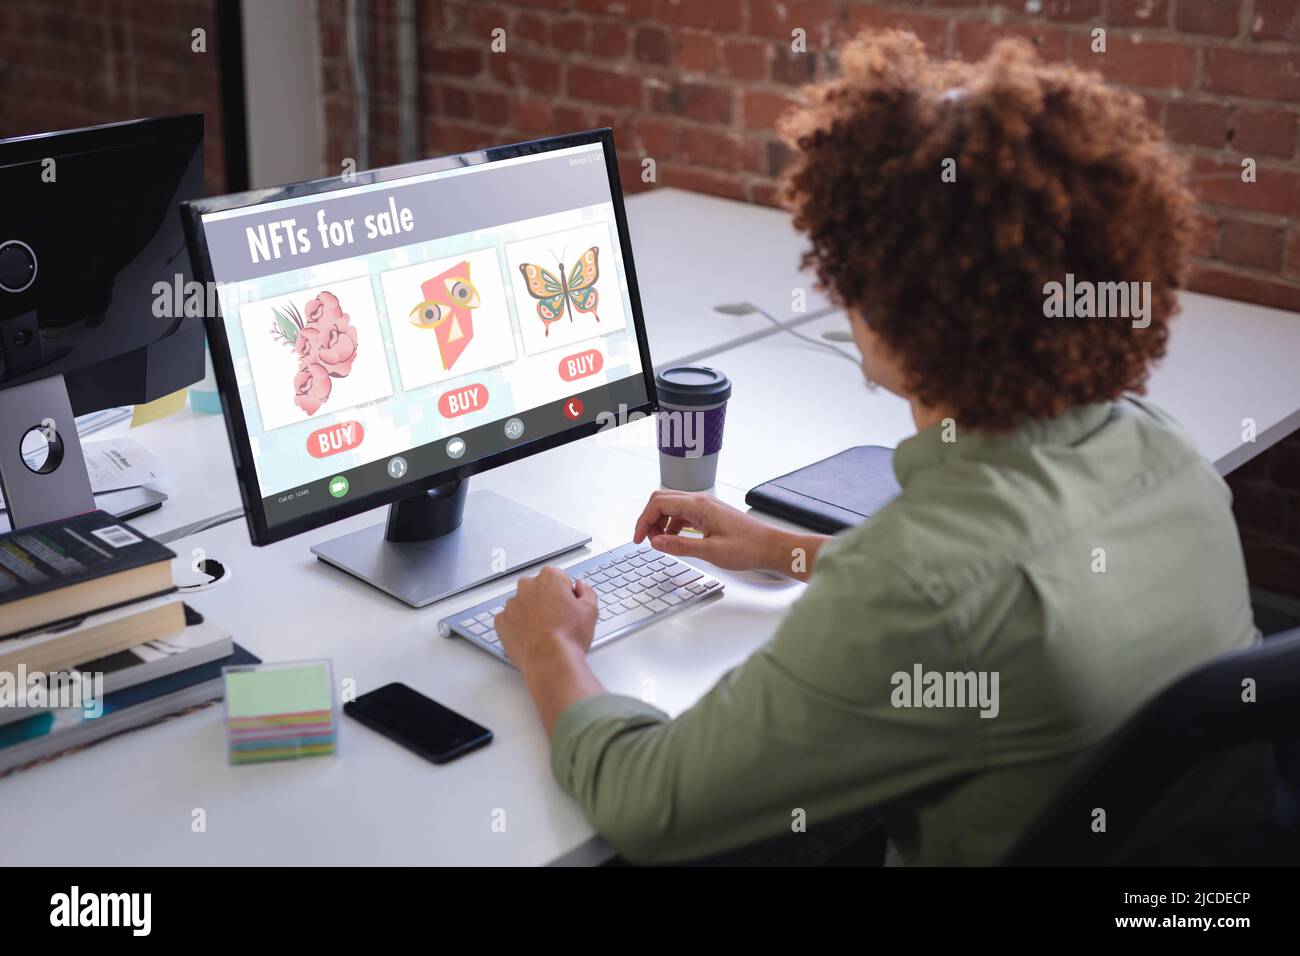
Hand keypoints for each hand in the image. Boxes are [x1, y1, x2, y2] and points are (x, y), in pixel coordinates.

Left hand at [495, 566, 597, 672]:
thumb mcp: (590, 610)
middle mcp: (527, 586)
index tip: (567, 606)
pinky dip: (517, 626)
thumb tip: (581, 587)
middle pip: (537, 588)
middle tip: (557, 620)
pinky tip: (531, 637)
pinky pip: (509, 619)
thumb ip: (586, 592)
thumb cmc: (569, 636)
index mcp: (549, 578)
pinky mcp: (501, 621)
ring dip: (531, 613)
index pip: (558, 578)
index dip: (565, 593)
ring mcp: (512, 603)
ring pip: (522, 604)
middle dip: (545, 600)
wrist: (550, 661)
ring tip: (544, 632)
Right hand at [632, 491, 784, 572]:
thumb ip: (680, 546)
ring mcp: (705, 506)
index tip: (638, 540)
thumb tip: (655, 543)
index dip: (643, 521)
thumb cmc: (747, 548)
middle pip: (662, 500)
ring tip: (661, 543)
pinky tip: (675, 541)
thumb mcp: (710, 552)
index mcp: (699, 506)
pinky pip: (682, 514)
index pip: (658, 503)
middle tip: (646, 541)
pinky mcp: (709, 514)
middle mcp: (700, 501)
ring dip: (660, 523)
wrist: (770, 547)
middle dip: (649, 519)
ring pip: (671, 507)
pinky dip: (672, 525)